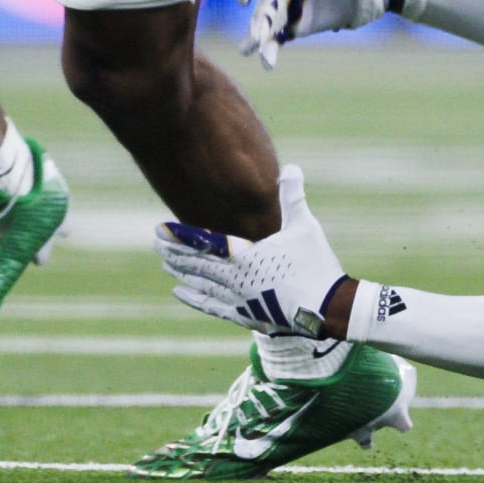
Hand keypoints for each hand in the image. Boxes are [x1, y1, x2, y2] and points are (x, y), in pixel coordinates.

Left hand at [153, 167, 345, 337]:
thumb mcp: (305, 226)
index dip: (182, 236)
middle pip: (197, 263)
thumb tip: (291, 167)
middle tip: (155, 240)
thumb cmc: (316, 265)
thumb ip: (293, 197)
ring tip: (164, 262)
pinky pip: (213, 306)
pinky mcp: (246, 315)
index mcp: (246, 255)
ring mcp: (239, 299)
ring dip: (182, 272)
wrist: (328, 309)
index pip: (205, 243)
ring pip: (202, 284)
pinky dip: (194, 298)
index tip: (162, 229)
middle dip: (175, 251)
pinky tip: (179, 292)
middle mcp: (236, 279)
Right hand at [238, 0, 387, 69]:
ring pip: (266, 21)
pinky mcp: (298, 25)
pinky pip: (280, 38)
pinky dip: (272, 50)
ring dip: (257, 34)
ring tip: (248, 48)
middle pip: (263, 0)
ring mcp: (290, 5)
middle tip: (254, 32)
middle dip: (256, 16)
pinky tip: (267, 63)